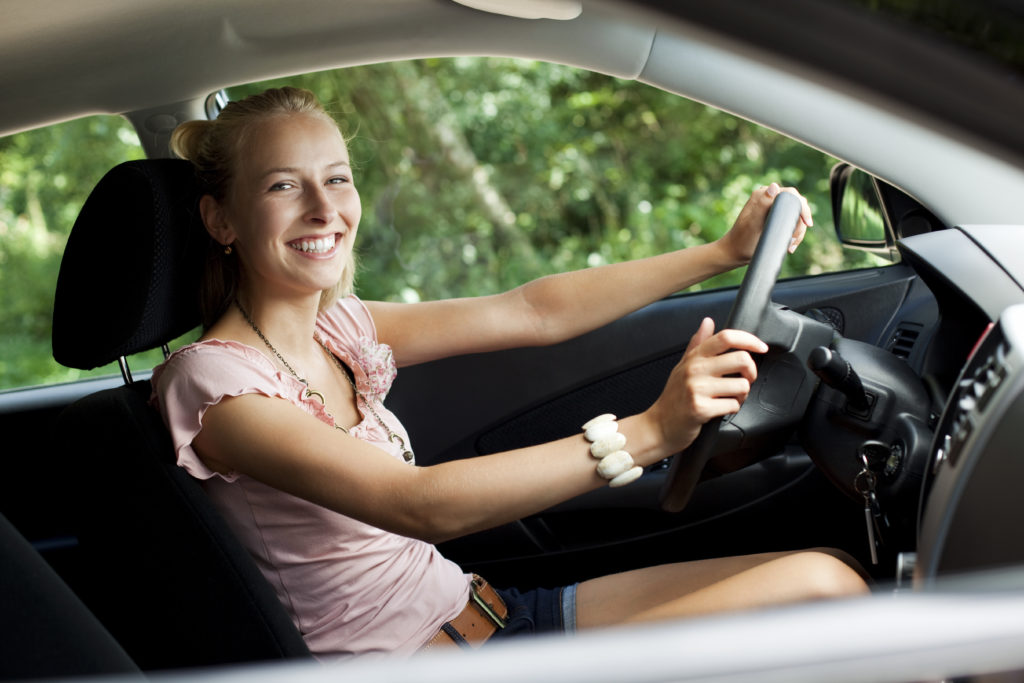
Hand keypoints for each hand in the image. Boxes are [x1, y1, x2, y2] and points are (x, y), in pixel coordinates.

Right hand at [646, 317, 767, 453]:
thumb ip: (697, 343)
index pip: (726, 337)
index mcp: (694, 357)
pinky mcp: (701, 408)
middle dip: (751, 372)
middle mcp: (695, 369)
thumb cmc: (673, 397)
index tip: (761, 347)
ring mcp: (697, 389)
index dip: (749, 339)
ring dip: (742, 395)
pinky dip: (732, 409)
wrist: (659, 425)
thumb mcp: (683, 365)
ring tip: (730, 398)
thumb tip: (708, 322)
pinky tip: (721, 410)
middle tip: (745, 379)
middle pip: (741, 359)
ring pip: (742, 385)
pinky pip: (733, 405)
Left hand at [716, 182, 812, 265]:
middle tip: (792, 241)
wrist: (734, 252)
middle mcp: (767, 198)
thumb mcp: (753, 223)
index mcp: (762, 195)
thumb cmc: (742, 240)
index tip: (807, 224)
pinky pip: (790, 222)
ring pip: (795, 215)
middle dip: (799, 224)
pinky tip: (789, 245)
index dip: (803, 208)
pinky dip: (793, 234)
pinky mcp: (773, 217)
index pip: (792, 195)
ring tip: (790, 246)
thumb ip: (762, 204)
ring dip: (797, 232)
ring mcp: (771, 207)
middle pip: (796, 206)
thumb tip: (774, 186)